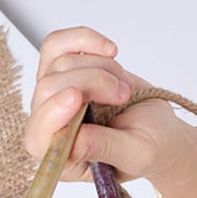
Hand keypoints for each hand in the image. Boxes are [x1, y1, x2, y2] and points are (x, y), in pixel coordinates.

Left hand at [22, 26, 196, 197]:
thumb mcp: (137, 155)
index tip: (77, 98)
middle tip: (122, 94)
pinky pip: (57, 44)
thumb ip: (105, 149)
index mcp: (62, 157)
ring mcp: (55, 96)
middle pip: (49, 88)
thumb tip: (75, 141)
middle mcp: (51, 126)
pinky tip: (110, 51)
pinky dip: (85, 40)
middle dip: (93, 83)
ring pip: (61, 63)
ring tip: (123, 87)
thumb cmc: (148, 148)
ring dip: (101, 68)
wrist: (159, 129)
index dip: (52, 113)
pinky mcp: (64, 71)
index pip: (37, 136)